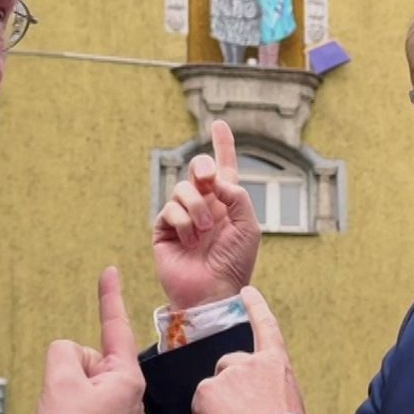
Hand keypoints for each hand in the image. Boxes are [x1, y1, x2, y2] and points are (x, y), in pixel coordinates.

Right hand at [36, 267, 145, 413]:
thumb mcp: (61, 379)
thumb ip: (64, 352)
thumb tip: (68, 359)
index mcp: (127, 378)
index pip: (115, 327)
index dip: (109, 297)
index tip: (111, 270)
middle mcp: (127, 393)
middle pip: (87, 358)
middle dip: (69, 370)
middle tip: (64, 402)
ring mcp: (113, 412)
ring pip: (76, 380)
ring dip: (63, 392)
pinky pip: (75, 401)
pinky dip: (64, 407)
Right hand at [153, 120, 261, 310]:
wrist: (213, 291)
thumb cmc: (235, 263)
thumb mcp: (249, 226)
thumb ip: (239, 197)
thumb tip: (218, 181)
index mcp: (227, 203)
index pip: (225, 167)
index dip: (223, 144)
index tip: (220, 123)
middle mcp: (204, 205)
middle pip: (197, 169)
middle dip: (202, 167)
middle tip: (209, 179)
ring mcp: (183, 216)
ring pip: (182, 188)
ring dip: (196, 207)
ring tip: (204, 231)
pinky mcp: (164, 229)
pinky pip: (169, 209)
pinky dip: (182, 222)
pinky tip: (189, 240)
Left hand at [191, 287, 305, 413]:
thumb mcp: (287, 404)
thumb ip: (268, 391)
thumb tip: (254, 403)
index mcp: (276, 365)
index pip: (266, 327)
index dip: (256, 308)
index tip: (246, 291)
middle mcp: (251, 362)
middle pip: (228, 367)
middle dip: (228, 388)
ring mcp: (227, 373)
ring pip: (213, 389)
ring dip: (218, 407)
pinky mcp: (208, 389)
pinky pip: (200, 405)